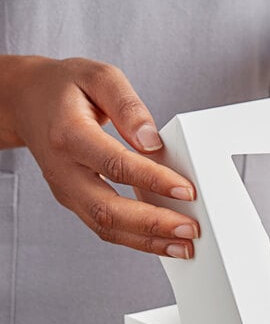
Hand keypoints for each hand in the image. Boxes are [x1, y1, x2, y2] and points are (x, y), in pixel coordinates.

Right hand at [11, 56, 198, 257]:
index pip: (116, 165)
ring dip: (148, 241)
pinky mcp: (75, 201)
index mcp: (69, 134)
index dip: (153, 181)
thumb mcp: (98, 77)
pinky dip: (137, 239)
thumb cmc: (64, 88)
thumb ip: (128, 106)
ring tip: (183, 246)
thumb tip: (152, 141)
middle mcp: (64, 170)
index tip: (187, 190)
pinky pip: (106, 227)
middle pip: (108, 209)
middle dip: (154, 224)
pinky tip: (163, 242)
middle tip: (189, 230)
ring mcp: (68, 190)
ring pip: (106, 227)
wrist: (26, 101)